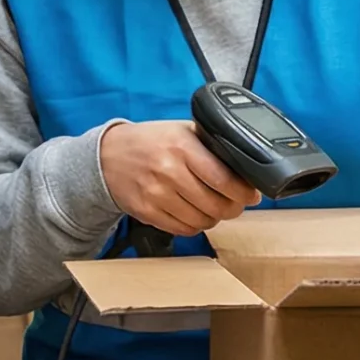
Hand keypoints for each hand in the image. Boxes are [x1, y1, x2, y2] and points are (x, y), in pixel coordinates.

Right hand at [98, 120, 260, 237]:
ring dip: (215, 218)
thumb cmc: (150, 142)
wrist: (107, 155)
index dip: (243, 192)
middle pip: (216, 205)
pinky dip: (195, 225)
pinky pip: (183, 229)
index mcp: (181, 146)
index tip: (252, 194)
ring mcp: (156, 194)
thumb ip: (209, 145)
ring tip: (214, 208)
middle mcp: (168, 171)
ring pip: (202, 221)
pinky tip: (195, 213)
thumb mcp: (181, 130)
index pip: (223, 178)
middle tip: (236, 204)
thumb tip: (244, 167)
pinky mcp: (147, 212)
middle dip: (233, 208)